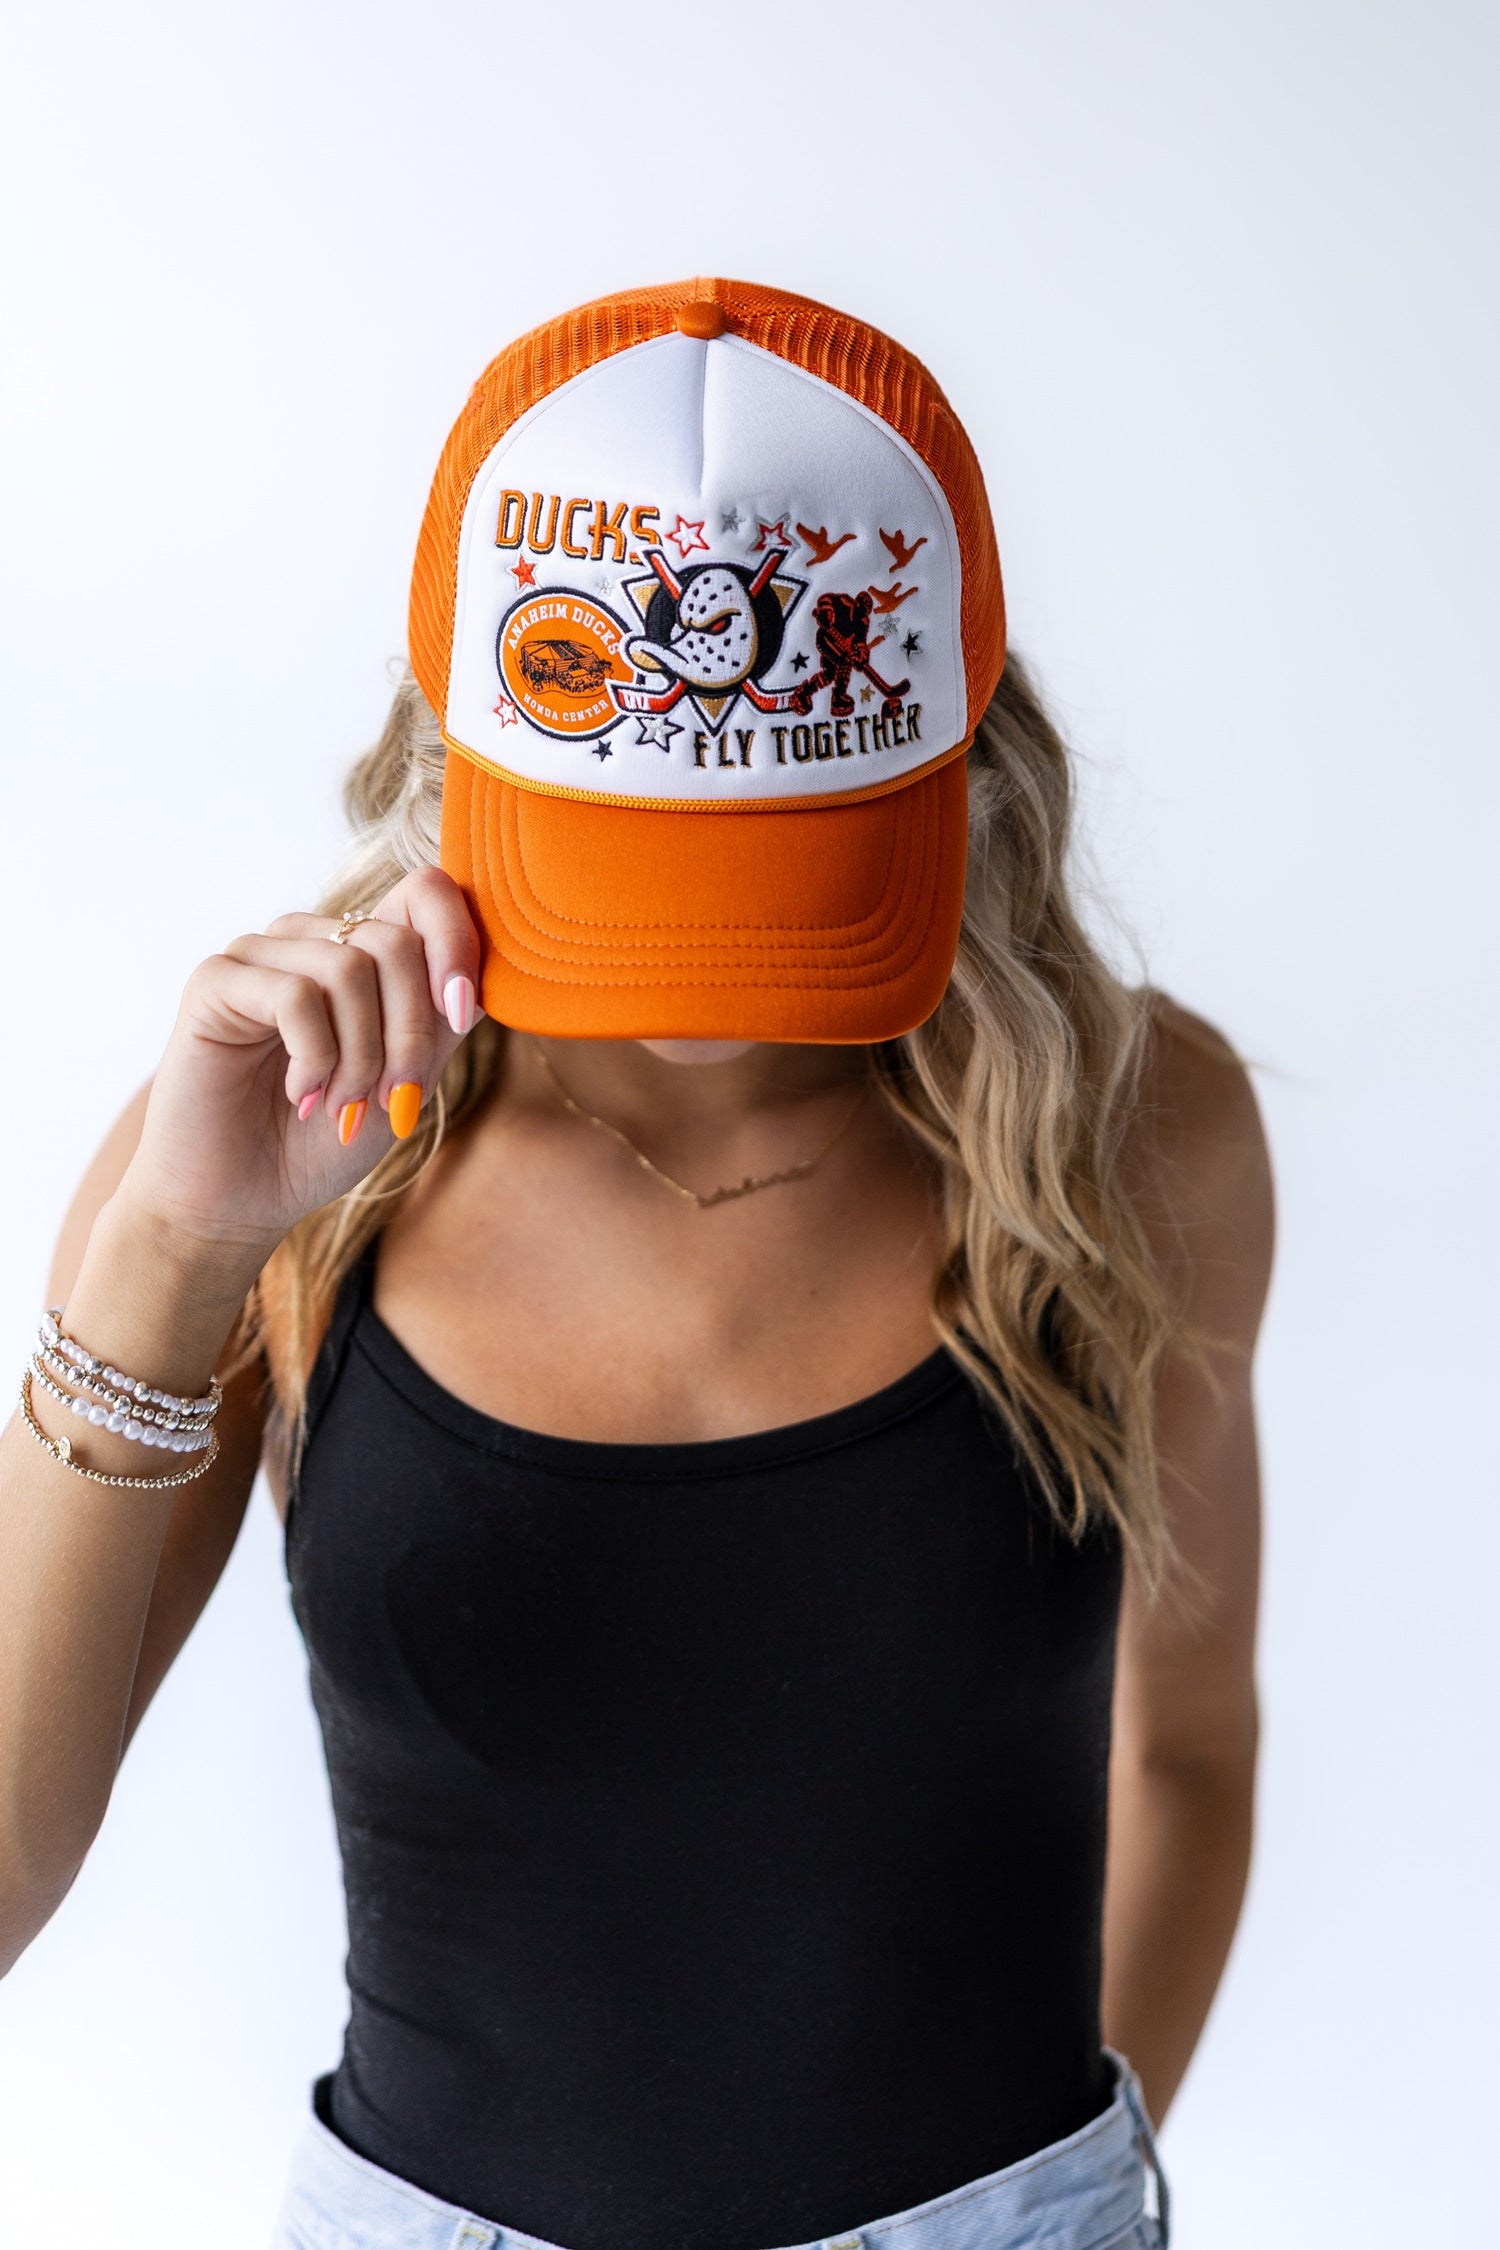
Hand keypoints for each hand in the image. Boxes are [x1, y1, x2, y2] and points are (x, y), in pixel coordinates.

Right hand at [112, 867, 482, 1277]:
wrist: (239, 1201)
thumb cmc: (319, 1144)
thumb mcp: (404, 1081)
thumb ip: (441, 1021)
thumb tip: (488, 974)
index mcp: (359, 952)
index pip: (424, 892)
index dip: (456, 943)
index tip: (458, 1016)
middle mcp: (310, 940)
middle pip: (393, 941)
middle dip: (408, 1031)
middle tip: (389, 1097)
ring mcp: (259, 955)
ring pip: (348, 967)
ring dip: (361, 1054)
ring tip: (342, 1103)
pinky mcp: (215, 981)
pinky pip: (296, 996)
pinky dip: (315, 1057)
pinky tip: (299, 1095)